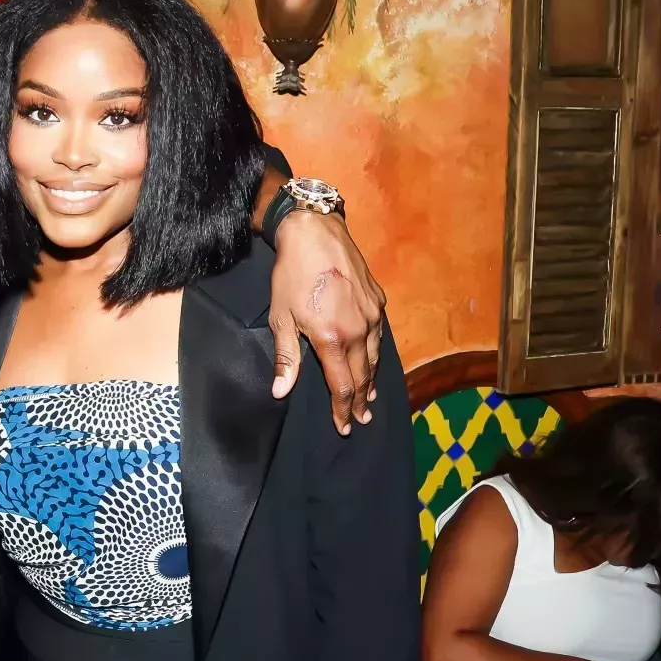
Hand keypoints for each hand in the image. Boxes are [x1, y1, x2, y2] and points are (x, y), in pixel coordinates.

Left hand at [268, 212, 386, 433]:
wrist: (315, 233)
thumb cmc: (292, 276)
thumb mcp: (280, 318)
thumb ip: (286, 358)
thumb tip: (280, 392)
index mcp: (332, 340)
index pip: (342, 386)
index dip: (343, 410)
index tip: (343, 427)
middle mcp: (359, 331)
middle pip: (363, 376)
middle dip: (361, 401)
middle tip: (362, 419)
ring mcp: (373, 314)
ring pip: (375, 356)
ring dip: (372, 379)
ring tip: (370, 396)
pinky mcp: (378, 300)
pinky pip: (380, 334)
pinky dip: (376, 352)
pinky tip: (373, 358)